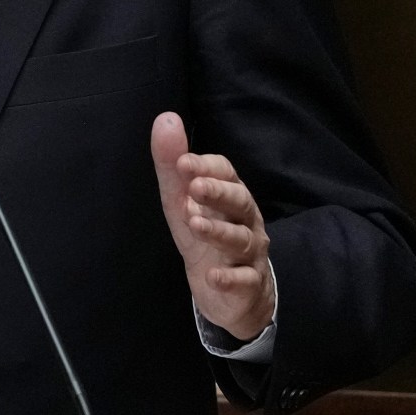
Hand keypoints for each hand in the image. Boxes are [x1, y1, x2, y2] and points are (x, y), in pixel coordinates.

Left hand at [150, 112, 275, 341]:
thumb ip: (173, 166)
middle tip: (195, 187)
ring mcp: (250, 253)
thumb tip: (165, 119)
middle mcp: (246, 220)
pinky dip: (230, 278)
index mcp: (230, 196)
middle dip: (218, 192)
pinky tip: (213, 276)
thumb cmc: (206, 239)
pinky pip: (245, 280)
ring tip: (195, 224)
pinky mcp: (249, 284)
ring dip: (219, 231)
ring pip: (241, 239)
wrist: (233, 294)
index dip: (206, 166)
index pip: (226, 172)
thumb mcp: (183, 203)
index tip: (183, 161)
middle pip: (240, 201)